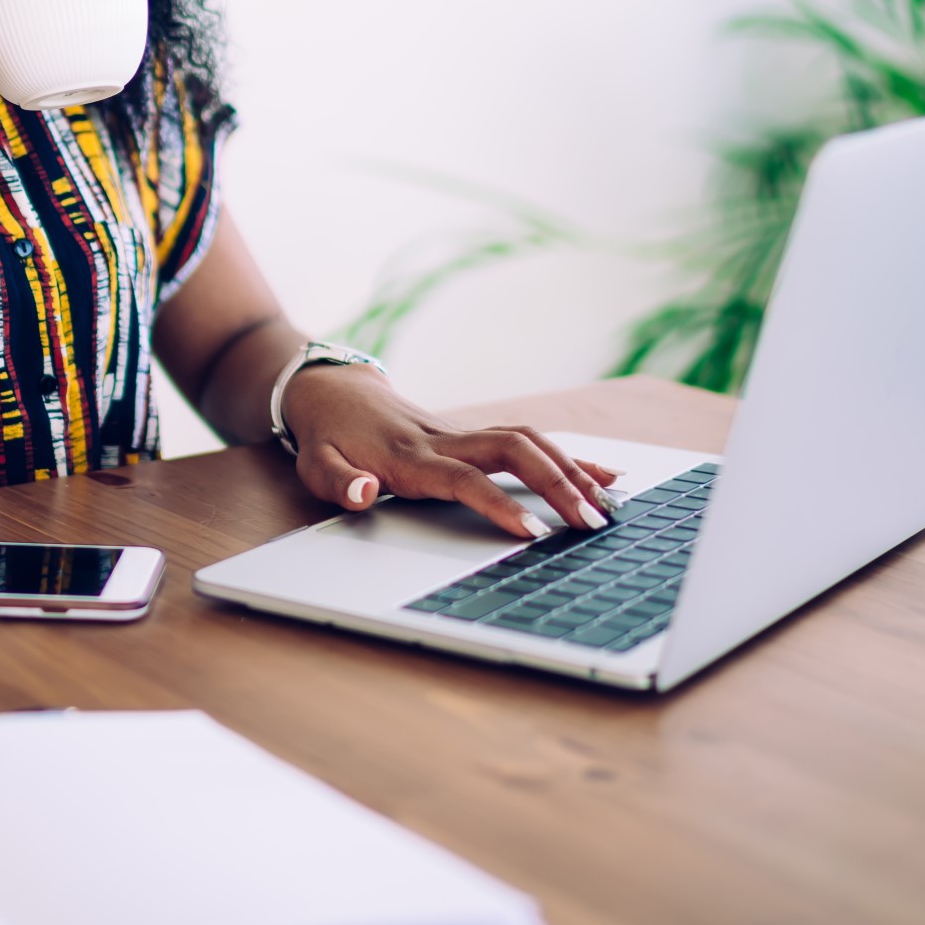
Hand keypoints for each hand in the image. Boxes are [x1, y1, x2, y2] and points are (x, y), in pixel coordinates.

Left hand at [281, 366, 621, 538]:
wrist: (333, 391)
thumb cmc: (327, 438)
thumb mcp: (316, 464)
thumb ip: (340, 482)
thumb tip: (365, 492)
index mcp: (409, 458)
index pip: (463, 480)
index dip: (498, 504)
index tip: (532, 532)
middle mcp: (444, 441)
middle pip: (512, 451)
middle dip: (556, 484)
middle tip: (591, 523)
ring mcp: (462, 433)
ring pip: (528, 440)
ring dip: (571, 470)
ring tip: (608, 506)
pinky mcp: (473, 434)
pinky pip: (528, 439)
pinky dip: (568, 456)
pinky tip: (604, 475)